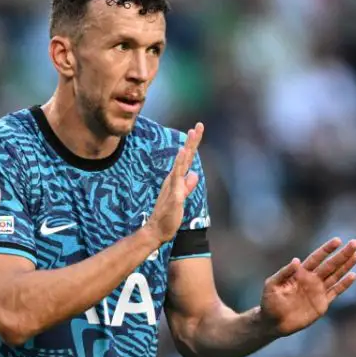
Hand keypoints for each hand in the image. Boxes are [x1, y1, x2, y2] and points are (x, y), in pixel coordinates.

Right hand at [144, 123, 203, 245]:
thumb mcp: (181, 197)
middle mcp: (173, 179)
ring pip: (180, 165)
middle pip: (185, 157)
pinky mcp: (174, 196)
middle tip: (198, 126)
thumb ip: (188, 186)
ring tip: (191, 135)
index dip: (192, 145)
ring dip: (186, 150)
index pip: (187, 159)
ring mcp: (172, 186)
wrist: (157, 230)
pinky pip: (177, 179)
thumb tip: (194, 175)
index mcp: (176, 179)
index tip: (197, 130)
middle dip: (192, 141)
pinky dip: (180, 167)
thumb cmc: (169, 215)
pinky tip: (182, 157)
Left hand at [259, 238, 355, 335]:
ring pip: (336, 275)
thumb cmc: (269, 302)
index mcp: (300, 273)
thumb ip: (284, 273)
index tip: (337, 240)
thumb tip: (296, 260)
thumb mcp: (272, 285)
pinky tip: (353, 275)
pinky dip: (344, 284)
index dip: (326, 250)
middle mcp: (312, 280)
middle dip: (342, 254)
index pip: (316, 258)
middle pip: (330, 264)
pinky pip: (335, 291)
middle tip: (355, 243)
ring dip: (346, 266)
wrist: (273, 322)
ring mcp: (318, 291)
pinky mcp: (322, 303)